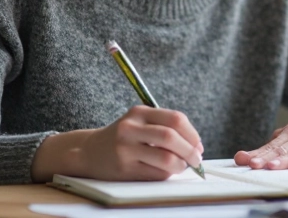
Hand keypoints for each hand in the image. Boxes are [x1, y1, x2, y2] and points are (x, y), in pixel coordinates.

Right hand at [32, 105, 203, 181]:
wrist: (88, 152)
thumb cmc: (123, 138)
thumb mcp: (140, 122)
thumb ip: (165, 128)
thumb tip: (196, 146)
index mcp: (139, 112)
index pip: (175, 119)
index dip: (192, 134)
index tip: (198, 145)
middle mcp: (130, 128)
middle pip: (171, 137)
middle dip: (190, 151)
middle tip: (197, 159)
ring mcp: (125, 149)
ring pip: (166, 159)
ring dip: (180, 165)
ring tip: (181, 167)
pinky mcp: (123, 168)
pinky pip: (155, 174)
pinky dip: (167, 174)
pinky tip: (164, 172)